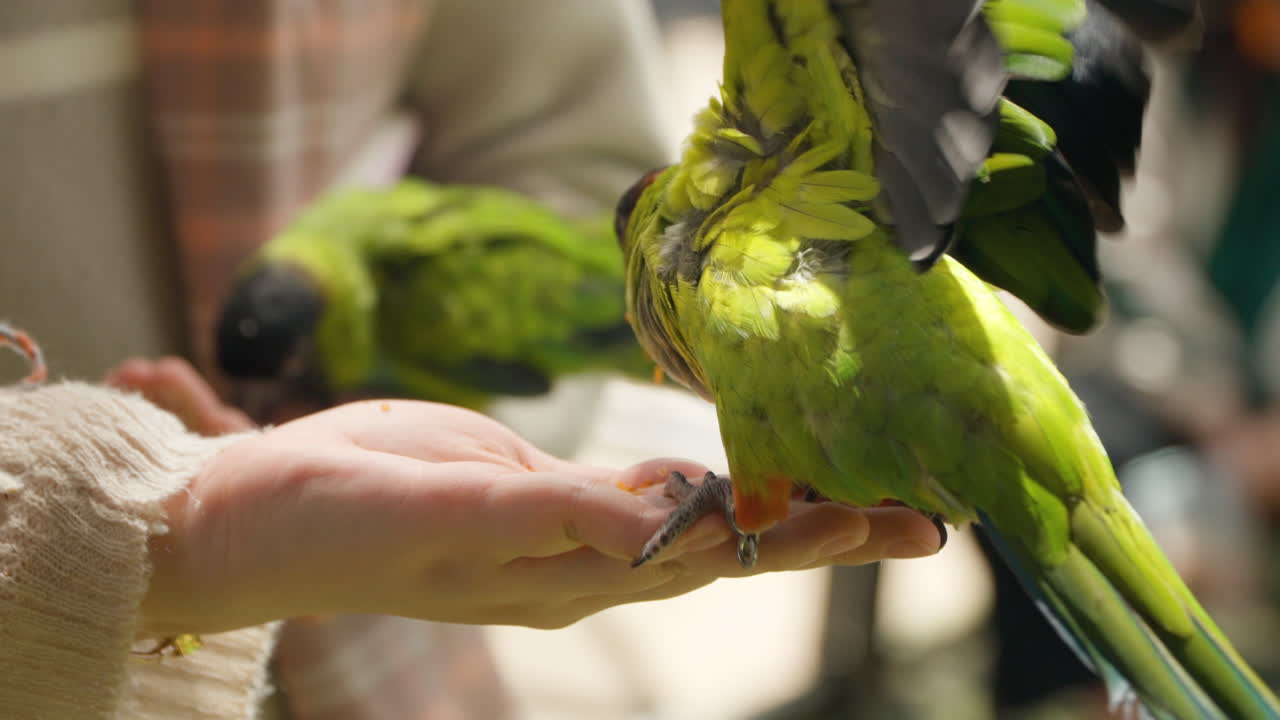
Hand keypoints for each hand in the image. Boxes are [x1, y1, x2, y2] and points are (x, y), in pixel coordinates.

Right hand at [119, 359, 942, 635]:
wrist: (268, 512)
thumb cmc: (342, 516)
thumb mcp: (445, 508)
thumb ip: (557, 513)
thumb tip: (668, 523)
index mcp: (576, 571)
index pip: (722, 556)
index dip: (810, 536)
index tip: (898, 518)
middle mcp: (589, 560)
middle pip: (733, 546)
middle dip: (827, 527)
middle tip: (924, 508)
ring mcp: (569, 528)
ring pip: (699, 517)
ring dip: (778, 500)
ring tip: (857, 480)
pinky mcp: (543, 491)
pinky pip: (647, 487)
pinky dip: (708, 472)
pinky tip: (740, 455)